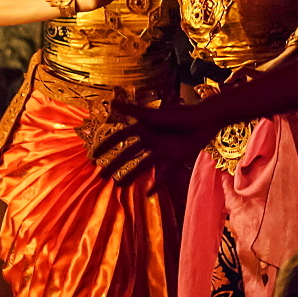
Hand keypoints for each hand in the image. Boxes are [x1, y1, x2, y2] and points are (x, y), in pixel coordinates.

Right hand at [90, 102, 222, 186]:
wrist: (204, 120)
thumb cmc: (180, 115)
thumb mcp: (154, 115)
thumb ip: (133, 110)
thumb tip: (111, 102)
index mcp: (142, 128)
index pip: (119, 138)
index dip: (106, 146)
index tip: (93, 155)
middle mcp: (149, 140)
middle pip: (127, 155)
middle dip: (114, 165)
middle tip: (101, 177)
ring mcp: (161, 150)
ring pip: (141, 166)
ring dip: (130, 176)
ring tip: (118, 186)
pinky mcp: (174, 159)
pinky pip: (163, 174)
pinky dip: (157, 185)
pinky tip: (149, 194)